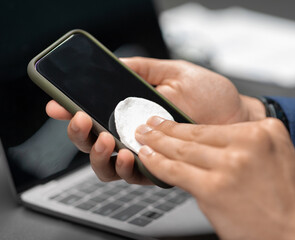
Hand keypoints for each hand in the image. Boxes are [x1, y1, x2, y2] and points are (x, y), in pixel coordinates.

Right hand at [46, 57, 264, 183]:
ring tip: (106, 139)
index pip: (95, 115)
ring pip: (107, 165)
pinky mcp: (161, 169)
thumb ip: (142, 68)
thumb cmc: (209, 94)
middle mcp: (134, 135)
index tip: (58, 105)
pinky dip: (125, 167)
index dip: (73, 112)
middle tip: (83, 121)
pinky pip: (134, 175)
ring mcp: (146, 154)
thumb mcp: (173, 72)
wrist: (236, 115)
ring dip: (99, 154)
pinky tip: (128, 153)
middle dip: (81, 135)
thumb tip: (113, 62)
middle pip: (93, 143)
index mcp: (132, 112)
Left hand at [135, 117, 294, 239]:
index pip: (212, 127)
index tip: (169, 121)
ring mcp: (229, 165)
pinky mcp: (213, 188)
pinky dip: (157, 163)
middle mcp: (247, 143)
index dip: (184, 124)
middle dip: (165, 128)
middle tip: (149, 124)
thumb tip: (211, 141)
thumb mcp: (277, 155)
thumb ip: (248, 142)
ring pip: (182, 149)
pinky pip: (176, 171)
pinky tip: (146, 157)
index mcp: (264, 131)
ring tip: (142, 137)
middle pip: (194, 134)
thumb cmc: (286, 201)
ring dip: (156, 142)